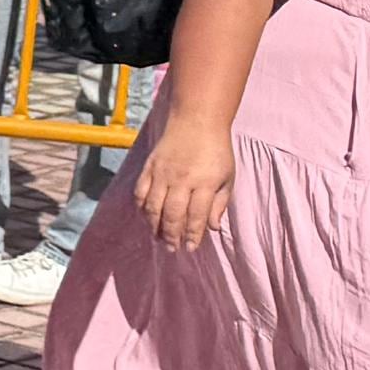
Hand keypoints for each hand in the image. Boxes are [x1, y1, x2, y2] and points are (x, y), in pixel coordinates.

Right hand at [135, 125, 234, 253]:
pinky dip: (141, 207)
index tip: (190, 248)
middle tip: (172, 249)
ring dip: (154, 225)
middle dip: (171, 235)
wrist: (196, 121)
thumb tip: (212, 228)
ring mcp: (162, 173)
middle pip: (172, 214)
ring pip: (153, 206)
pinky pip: (140, 192)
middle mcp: (181, 180)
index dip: (192, 234)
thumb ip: (220, 203)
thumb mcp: (228, 176)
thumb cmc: (217, 150)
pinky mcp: (149, 167)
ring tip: (158, 238)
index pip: (196, 215)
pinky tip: (145, 216)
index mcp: (204, 183)